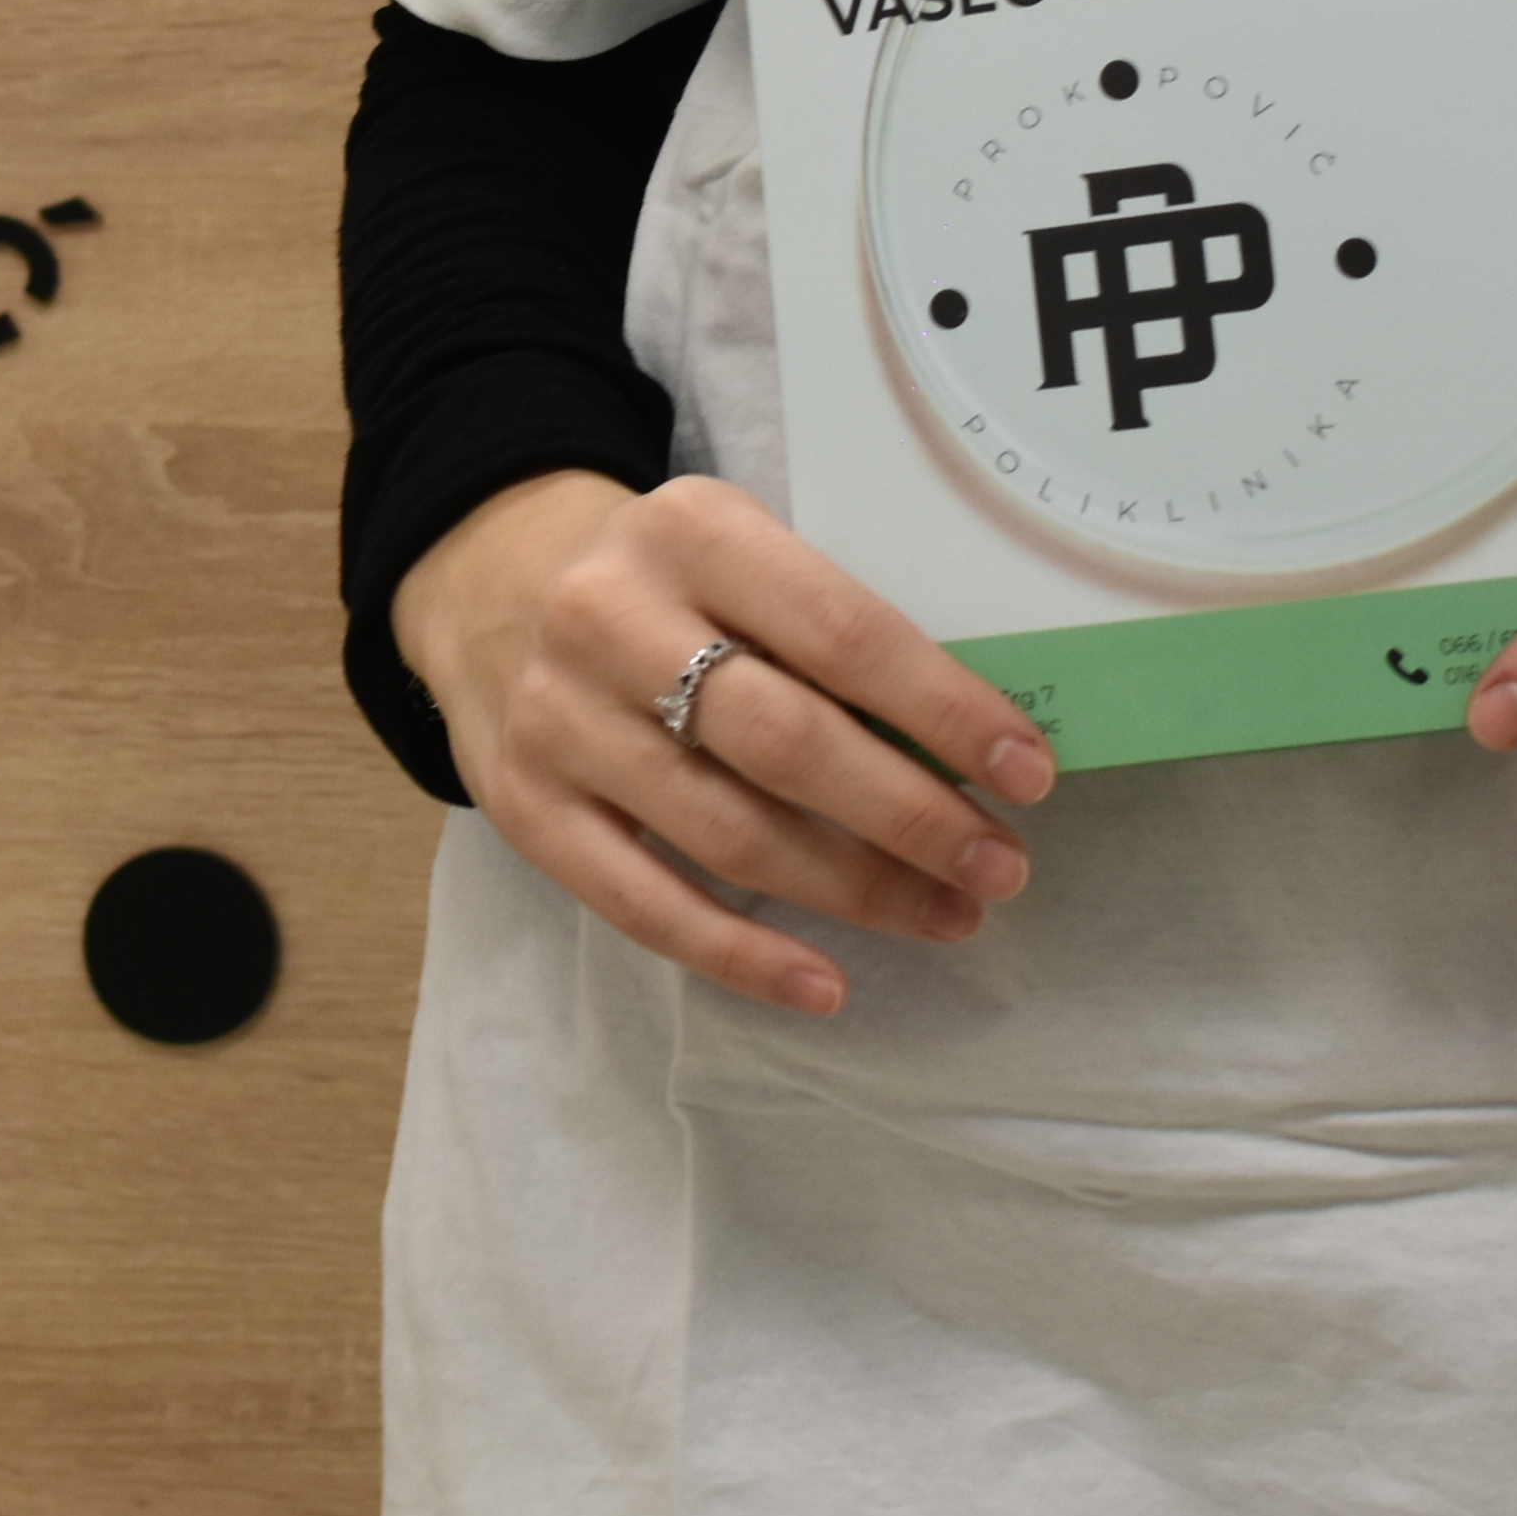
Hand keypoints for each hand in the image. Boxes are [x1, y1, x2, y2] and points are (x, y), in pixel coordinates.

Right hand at [398, 470, 1060, 1014]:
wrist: (489, 585)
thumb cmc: (663, 581)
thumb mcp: (735, 549)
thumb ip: (825, 625)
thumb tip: (971, 747)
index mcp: (691, 531)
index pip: (841, 632)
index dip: (943, 711)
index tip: (1028, 773)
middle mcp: (610, 619)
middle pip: (786, 741)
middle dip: (911, 817)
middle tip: (1000, 866)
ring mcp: (558, 719)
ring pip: (727, 833)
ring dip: (854, 890)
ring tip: (945, 916)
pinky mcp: (524, 806)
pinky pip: (643, 903)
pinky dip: (741, 955)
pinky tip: (824, 984)